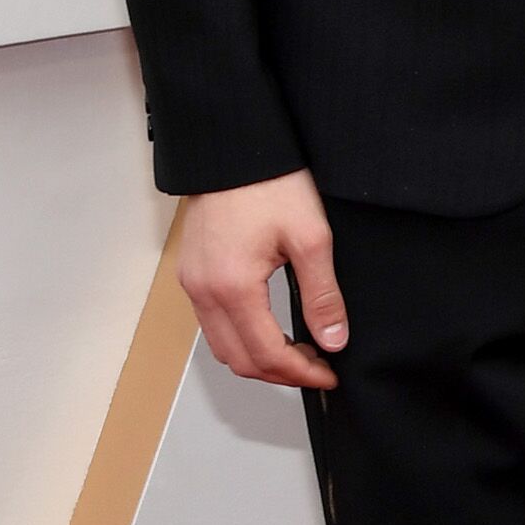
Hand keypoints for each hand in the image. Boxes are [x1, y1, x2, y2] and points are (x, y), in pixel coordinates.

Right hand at [176, 171, 347, 388]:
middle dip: (279, 374)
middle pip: (238, 360)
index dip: (300, 374)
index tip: (328, 375)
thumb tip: (333, 339)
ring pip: (222, 346)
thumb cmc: (269, 184)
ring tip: (299, 352)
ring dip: (258, 358)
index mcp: (232, 287)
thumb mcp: (311, 238)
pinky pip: (212, 324)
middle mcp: (203, 291)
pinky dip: (241, 338)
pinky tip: (271, 329)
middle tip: (317, 368)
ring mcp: (192, 283)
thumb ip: (322, 295)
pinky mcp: (192, 273)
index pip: (265, 354)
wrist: (233, 150)